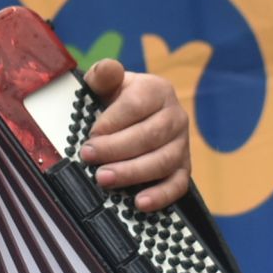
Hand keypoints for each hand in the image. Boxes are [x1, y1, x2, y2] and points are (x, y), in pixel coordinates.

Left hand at [79, 59, 192, 211]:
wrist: (134, 119)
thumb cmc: (116, 101)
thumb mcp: (107, 84)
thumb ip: (104, 75)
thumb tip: (107, 70)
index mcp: (157, 90)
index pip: (137, 105)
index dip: (112, 121)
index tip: (90, 134)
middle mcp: (175, 116)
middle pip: (150, 135)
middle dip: (116, 149)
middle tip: (88, 157)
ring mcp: (182, 144)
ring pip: (163, 161)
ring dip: (132, 172)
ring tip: (103, 179)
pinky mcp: (184, 168)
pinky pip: (178, 184)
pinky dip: (160, 195)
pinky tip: (139, 203)